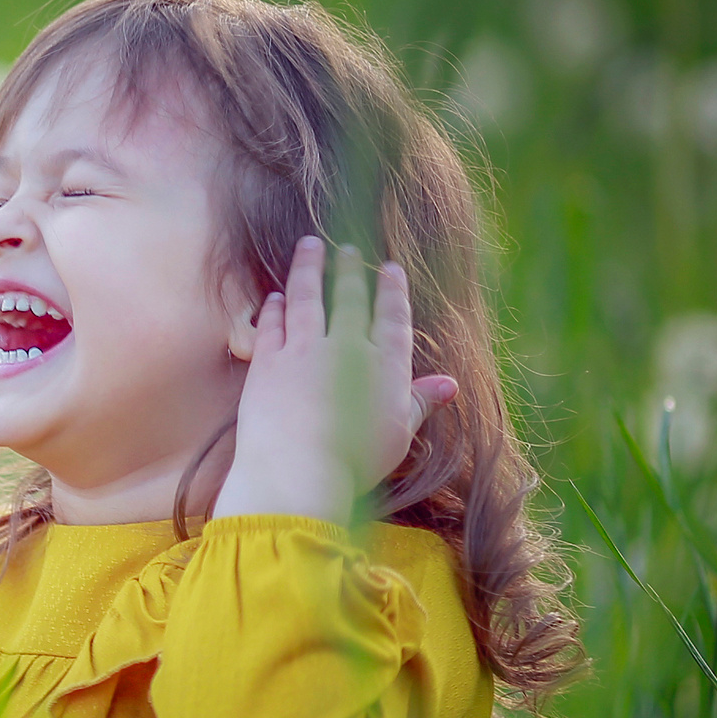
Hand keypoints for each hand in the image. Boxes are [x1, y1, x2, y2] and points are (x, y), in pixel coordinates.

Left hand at [212, 236, 457, 524]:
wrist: (298, 471)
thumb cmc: (355, 462)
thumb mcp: (399, 435)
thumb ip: (420, 402)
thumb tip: (450, 384)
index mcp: (385, 365)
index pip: (391, 317)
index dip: (392, 290)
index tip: (390, 268)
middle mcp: (345, 348)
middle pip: (348, 298)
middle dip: (349, 269)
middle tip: (347, 248)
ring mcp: (303, 351)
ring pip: (306, 297)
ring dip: (307, 268)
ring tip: (309, 246)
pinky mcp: (267, 363)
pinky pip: (272, 325)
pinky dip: (274, 307)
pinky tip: (275, 296)